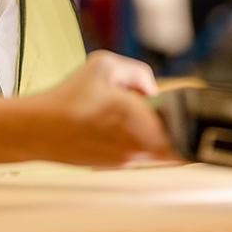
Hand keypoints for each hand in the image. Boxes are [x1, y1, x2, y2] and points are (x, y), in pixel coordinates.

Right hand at [29, 50, 179, 166]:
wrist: (38, 129)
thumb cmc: (70, 96)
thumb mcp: (105, 64)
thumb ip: (139, 73)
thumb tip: (151, 92)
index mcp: (140, 119)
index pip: (185, 131)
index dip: (193, 120)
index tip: (190, 108)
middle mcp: (137, 146)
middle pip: (177, 144)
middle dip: (176, 127)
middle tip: (166, 112)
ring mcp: (127, 160)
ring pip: (158, 149)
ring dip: (155, 134)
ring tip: (131, 116)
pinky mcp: (114, 167)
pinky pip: (138, 153)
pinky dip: (136, 140)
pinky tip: (114, 126)